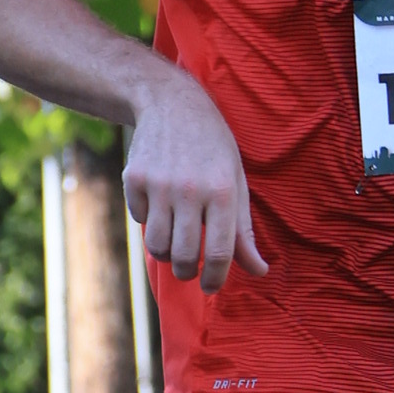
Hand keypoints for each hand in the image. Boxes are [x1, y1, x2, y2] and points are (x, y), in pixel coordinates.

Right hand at [124, 73, 268, 291]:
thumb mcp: (236, 183)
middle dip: (188, 272)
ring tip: (175, 239)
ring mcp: (159, 184)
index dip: (215, 280)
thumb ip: (244, 231)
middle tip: (190, 268)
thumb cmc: (213, 148)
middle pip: (184, 256)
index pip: (220, 254)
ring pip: (157, 246)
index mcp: (223, 192)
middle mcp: (190, 190)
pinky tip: (159, 202)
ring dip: (166, 252)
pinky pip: (139, 220)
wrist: (172, 104)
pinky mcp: (134, 179)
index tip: (210, 287)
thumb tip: (259, 271)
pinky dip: (148, 220)